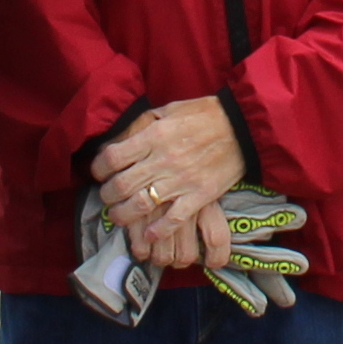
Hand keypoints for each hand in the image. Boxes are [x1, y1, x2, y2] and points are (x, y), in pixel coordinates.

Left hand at [91, 94, 241, 270]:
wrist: (244, 127)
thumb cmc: (206, 114)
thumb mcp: (170, 109)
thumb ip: (145, 123)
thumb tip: (122, 136)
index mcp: (154, 136)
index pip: (113, 157)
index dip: (99, 168)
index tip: (98, 172)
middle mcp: (163, 160)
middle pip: (121, 185)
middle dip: (107, 194)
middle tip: (106, 196)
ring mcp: (181, 180)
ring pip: (140, 205)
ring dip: (123, 215)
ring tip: (119, 216)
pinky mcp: (199, 196)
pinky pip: (173, 219)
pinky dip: (158, 230)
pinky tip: (149, 234)